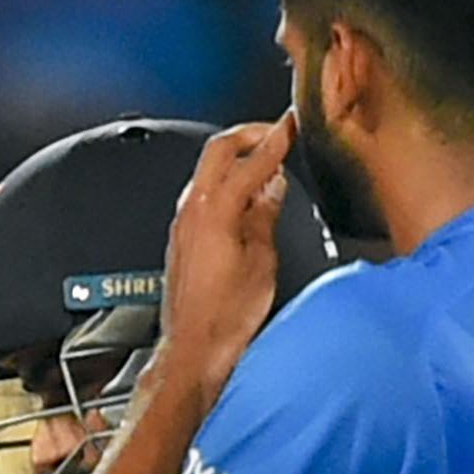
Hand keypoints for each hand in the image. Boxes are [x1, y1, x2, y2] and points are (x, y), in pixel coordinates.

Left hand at [156, 123, 291, 393]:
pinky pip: (203, 195)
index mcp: (214, 210)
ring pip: (207, 171)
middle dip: (249, 135)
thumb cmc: (225, 318)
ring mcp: (182, 223)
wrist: (194, 349)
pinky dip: (227, 184)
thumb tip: (272, 187)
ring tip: (268, 163)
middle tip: (276, 132)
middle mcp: (191, 210)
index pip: (250, 161)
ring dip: (237, 159)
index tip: (292, 123)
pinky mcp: (181, 238)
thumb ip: (265, 216)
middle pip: (217, 150)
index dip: (276, 139)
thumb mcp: (262, 261)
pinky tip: (247, 196)